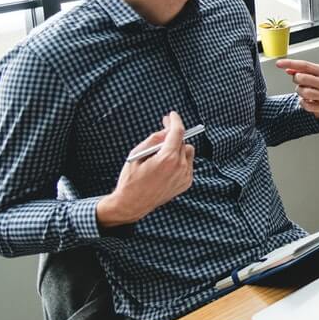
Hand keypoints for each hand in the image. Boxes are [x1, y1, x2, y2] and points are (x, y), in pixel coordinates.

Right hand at [98, 112, 194, 226]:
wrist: (132, 204)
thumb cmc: (131, 178)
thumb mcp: (136, 154)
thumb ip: (153, 139)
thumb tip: (167, 130)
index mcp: (168, 159)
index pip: (178, 132)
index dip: (175, 121)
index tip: (171, 115)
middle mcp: (180, 167)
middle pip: (182, 142)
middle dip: (173, 135)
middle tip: (163, 131)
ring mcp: (185, 176)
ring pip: (188, 152)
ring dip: (177, 148)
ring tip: (162, 153)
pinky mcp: (186, 183)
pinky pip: (187, 164)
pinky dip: (179, 160)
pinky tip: (166, 166)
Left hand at [276, 59, 318, 116]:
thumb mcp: (318, 73)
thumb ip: (303, 70)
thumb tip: (288, 69)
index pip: (305, 65)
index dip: (290, 63)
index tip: (279, 63)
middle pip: (302, 78)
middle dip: (297, 79)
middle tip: (300, 81)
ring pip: (303, 92)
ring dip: (300, 92)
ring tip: (305, 91)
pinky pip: (305, 105)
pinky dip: (303, 102)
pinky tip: (308, 100)